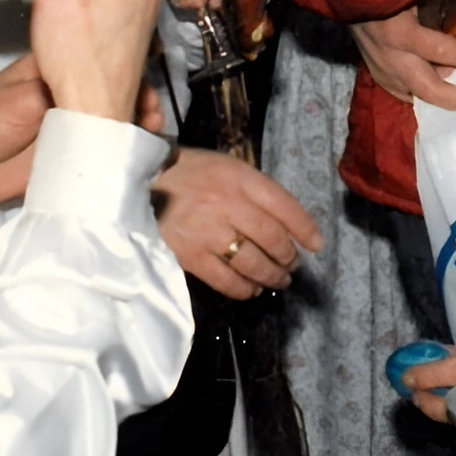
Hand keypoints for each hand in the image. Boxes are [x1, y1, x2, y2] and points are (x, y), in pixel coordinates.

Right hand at [152, 147, 322, 297]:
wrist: (138, 183)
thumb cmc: (187, 173)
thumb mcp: (225, 166)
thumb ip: (252, 189)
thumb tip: (282, 219)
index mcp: (239, 178)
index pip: (284, 205)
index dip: (305, 228)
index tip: (316, 244)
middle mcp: (228, 204)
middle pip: (272, 238)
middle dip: (288, 256)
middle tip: (293, 265)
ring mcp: (209, 232)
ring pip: (253, 262)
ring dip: (272, 276)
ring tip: (278, 280)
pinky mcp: (190, 256)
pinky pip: (226, 280)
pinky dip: (244, 289)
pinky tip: (251, 289)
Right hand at [353, 8, 455, 112]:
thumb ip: (445, 4)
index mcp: (400, 33)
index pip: (441, 50)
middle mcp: (390, 58)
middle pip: (428, 89)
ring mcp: (380, 70)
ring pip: (416, 97)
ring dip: (440, 98)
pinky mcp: (376, 75)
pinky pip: (404, 93)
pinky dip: (422, 94)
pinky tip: (438, 90)